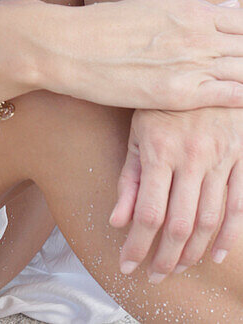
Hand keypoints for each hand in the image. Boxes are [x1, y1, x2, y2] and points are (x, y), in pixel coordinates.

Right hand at [43, 0, 242, 109]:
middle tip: (242, 66)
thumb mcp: (155, 7)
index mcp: (193, 11)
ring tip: (242, 80)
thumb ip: (197, 12)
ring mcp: (191, 64)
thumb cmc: (107, 25)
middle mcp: (198, 35)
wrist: (72, 46)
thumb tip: (234, 6)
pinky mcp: (180, 94)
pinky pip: (230, 96)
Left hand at [109, 106, 242, 280]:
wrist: (200, 70)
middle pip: (180, 224)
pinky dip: (229, 237)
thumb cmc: (162, 104)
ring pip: (209, 220)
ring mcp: (220, 158)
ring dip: (193, 252)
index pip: (148, 212)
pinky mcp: (241, 159)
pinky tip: (216, 255)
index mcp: (159, 149)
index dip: (138, 246)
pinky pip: (238, 206)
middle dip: (165, 258)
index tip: (127, 266)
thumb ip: (129, 178)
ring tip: (177, 267)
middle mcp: (190, 157)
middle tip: (154, 276)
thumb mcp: (137, 132)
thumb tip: (117, 222)